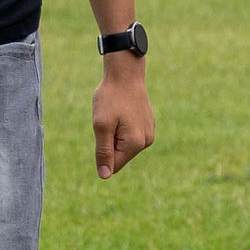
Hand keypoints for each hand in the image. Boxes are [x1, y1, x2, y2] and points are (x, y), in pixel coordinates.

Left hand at [95, 55, 155, 179]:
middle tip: (109, 120)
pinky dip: (121, 128)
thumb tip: (105, 175)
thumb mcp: (101, 125)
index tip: (103, 129)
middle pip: (120, 156)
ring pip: (124, 146)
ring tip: (116, 115)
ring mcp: (149, 133)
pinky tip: (123, 112)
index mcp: (135, 143)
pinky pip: (130, 136)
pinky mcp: (148, 125)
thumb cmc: (111, 98)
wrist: (126, 74)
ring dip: (115, 135)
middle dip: (109, 143)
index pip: (113, 165)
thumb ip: (103, 152)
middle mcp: (147, 141)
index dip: (101, 151)